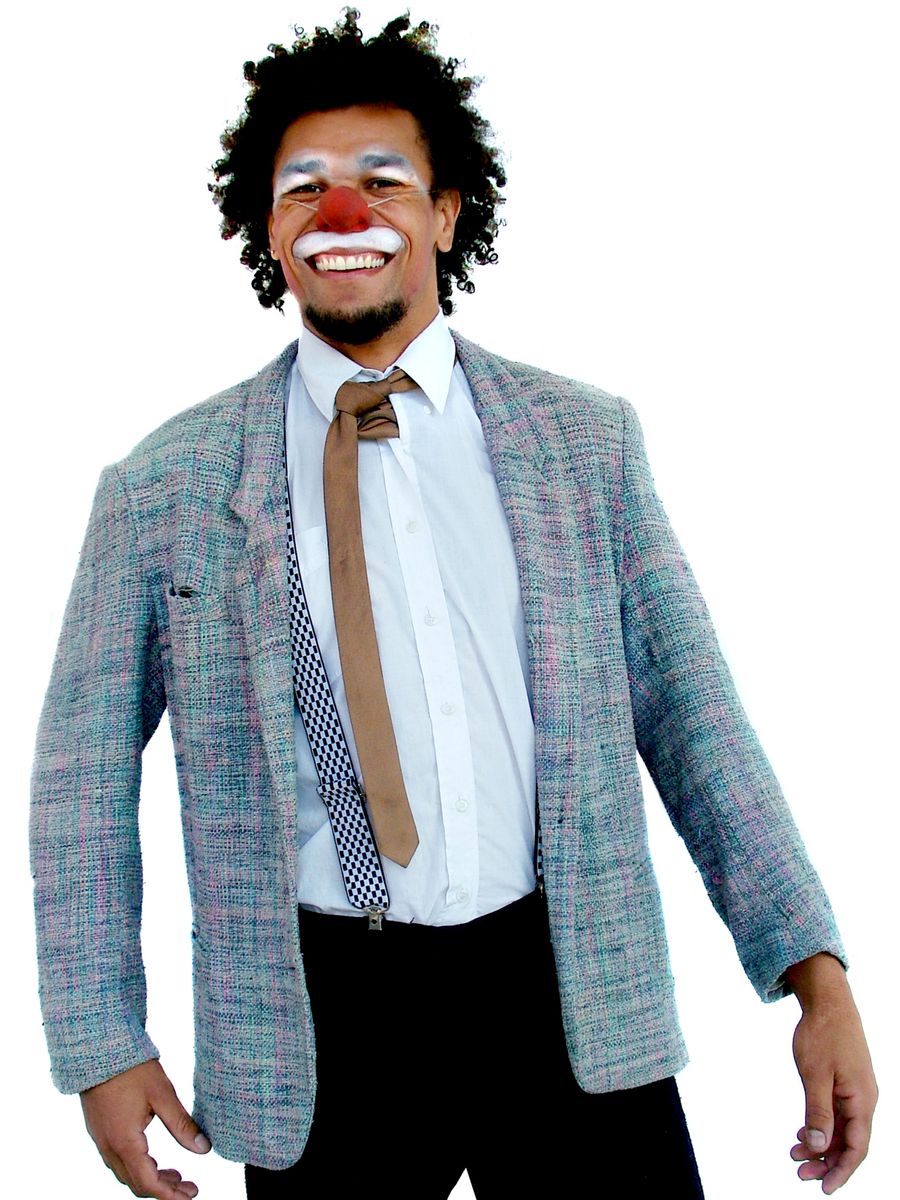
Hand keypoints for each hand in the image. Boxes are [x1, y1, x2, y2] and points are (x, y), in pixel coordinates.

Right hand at [80, 1058, 210, 1197]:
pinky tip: (153, 1158)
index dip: (170, 1195)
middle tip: (188, 1187)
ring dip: (151, 1179)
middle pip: (136, 1183)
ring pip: (126, 1173)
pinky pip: (118, 1160)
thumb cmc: (132, 1069)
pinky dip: (138, 1166)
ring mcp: (101, 1140)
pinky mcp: (99, 1131)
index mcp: (125, 1143)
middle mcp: (109, 1148)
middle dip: (163, 1189)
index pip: (148, 1182)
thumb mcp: (163, 1095)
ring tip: (176, 1175)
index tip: (190, 1195)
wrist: (98, 1050)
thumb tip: (204, 1149)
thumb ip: (182, 1125)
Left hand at [789, 990, 877, 1192]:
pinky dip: (821, 1126)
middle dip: (826, 1161)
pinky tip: (802, 1133)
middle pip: (849, 1143)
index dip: (841, 1171)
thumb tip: (820, 1146)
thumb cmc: (822, 1034)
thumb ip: (818, 1111)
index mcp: (862, 1100)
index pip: (857, 1148)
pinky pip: (836, 1114)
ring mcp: (855, 1091)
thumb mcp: (815, 1074)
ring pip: (841, 1129)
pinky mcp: (845, 1083)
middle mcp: (863, 1100)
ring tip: (795, 1153)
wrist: (828, 1001)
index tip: (824, 1189)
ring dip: (821, 1144)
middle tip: (799, 1171)